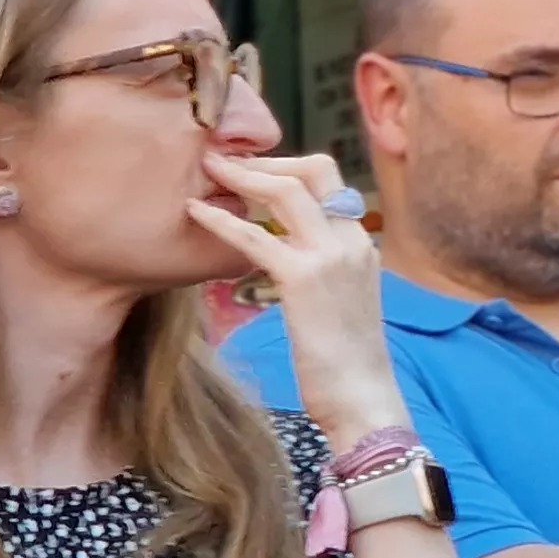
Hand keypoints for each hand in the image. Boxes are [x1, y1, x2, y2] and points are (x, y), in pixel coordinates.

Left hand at [191, 153, 405, 443]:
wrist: (363, 398)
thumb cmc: (348, 361)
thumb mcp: (343, 300)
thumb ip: (324, 270)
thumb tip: (289, 256)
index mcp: (361, 243)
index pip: (331, 181)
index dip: (290, 166)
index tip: (255, 172)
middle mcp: (351, 240)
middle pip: (314, 169)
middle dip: (266, 159)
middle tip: (226, 162)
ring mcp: (330, 257)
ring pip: (287, 190)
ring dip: (242, 175)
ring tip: (208, 169)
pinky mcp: (303, 280)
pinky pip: (255, 236)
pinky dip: (222, 219)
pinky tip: (195, 213)